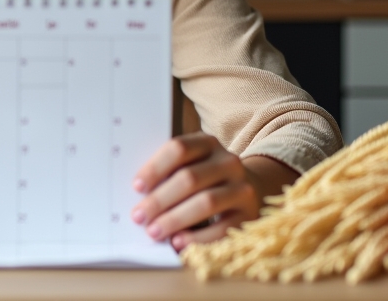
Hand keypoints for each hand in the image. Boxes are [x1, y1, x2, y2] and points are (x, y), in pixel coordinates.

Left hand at [130, 133, 295, 250]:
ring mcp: (242, 188)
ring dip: (175, 219)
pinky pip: (222, 228)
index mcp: (208, 143)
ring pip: (206, 202)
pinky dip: (198, 237)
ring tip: (154, 231)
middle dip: (160, 200)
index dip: (155, 168)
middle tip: (139, 217)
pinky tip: (178, 242)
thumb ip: (169, 173)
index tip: (137, 187)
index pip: (179, 149)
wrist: (250, 189)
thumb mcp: (191, 165)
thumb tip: (139, 196)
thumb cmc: (206, 179)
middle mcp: (228, 162)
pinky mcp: (248, 214)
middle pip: (189, 178)